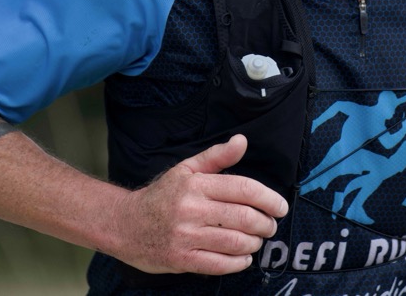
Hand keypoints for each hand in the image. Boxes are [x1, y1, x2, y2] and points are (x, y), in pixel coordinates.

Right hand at [115, 134, 288, 274]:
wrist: (126, 225)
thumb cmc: (162, 196)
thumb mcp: (186, 169)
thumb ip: (217, 156)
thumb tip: (242, 141)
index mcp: (196, 184)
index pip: (243, 188)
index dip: (268, 198)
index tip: (280, 206)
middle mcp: (191, 209)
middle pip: (243, 217)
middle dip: (266, 223)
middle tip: (271, 226)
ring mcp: (186, 236)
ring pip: (234, 242)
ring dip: (254, 243)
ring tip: (257, 240)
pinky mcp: (182, 259)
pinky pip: (219, 264)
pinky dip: (238, 262)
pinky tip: (243, 257)